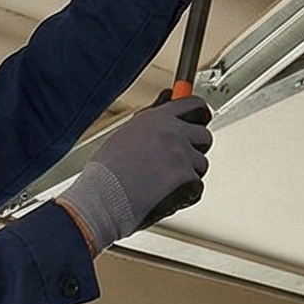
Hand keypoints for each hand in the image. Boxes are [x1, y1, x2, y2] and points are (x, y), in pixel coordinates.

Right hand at [57, 97, 212, 250]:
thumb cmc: (104, 174)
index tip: (199, 119)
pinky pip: (197, 187)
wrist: (100, 200)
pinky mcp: (185, 177)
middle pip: (203, 135)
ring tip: (161, 184)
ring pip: (201, 164)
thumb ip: (149, 122)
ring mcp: (181, 154)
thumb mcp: (123, 136)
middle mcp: (172, 132)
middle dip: (195, 149)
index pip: (192, 105)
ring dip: (187, 174)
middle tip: (178, 160)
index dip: (199, 114)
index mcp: (156, 118)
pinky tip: (164, 196)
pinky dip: (185, 195)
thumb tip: (165, 103)